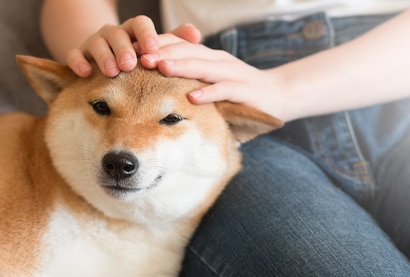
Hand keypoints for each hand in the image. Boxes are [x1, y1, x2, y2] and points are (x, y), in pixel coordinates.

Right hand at [67, 16, 200, 76]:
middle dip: (124, 48)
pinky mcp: (79, 55)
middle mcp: (114, 33)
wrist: (106, 62)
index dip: (146, 35)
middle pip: (118, 34)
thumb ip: (175, 42)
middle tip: (132, 64)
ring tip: (113, 72)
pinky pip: (75, 55)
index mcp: (134, 30)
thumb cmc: (138, 58)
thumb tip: (196, 35)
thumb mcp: (155, 50)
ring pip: (97, 43)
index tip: (153, 48)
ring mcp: (95, 43)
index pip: (141, 24)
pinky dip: (79, 62)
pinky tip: (86, 73)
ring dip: (104, 57)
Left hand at [144, 35, 285, 120]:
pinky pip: (224, 90)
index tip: (130, 52)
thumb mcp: (210, 83)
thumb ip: (188, 82)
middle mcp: (217, 60)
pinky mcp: (244, 91)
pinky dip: (208, 93)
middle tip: (137, 56)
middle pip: (185, 51)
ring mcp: (231, 74)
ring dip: (180, 66)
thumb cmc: (238, 92)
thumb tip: (152, 87)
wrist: (278, 95)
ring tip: (159, 67)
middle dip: (160, 52)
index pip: (177, 45)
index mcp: (207, 57)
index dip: (154, 46)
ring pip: (202, 66)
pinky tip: (192, 97)